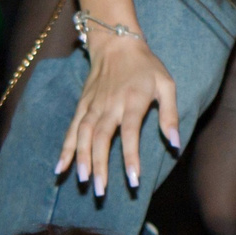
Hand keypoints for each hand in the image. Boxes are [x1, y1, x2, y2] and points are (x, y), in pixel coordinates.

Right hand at [57, 33, 177, 195]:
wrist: (116, 43)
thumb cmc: (146, 66)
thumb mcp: (167, 84)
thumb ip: (170, 115)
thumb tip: (175, 143)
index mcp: (133, 100)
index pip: (130, 133)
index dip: (130, 157)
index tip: (133, 180)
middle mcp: (110, 104)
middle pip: (102, 137)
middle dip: (100, 165)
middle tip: (101, 191)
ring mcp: (93, 105)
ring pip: (84, 134)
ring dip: (81, 158)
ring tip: (82, 181)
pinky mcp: (82, 106)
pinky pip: (72, 129)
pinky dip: (66, 148)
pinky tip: (60, 167)